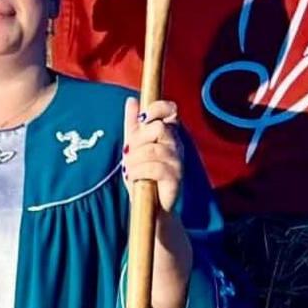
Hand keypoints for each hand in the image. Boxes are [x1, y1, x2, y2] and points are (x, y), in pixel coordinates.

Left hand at [122, 97, 182, 213]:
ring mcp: (178, 161)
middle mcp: (176, 145)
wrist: (148, 207)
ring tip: (130, 170)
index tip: (142, 119)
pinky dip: (138, 171)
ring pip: (153, 150)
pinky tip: (133, 178)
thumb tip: (132, 101)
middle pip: (158, 128)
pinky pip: (154, 167)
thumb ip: (133, 124)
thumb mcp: (133, 147)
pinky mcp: (175, 178)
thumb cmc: (142, 175)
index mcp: (169, 133)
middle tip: (130, 154)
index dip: (157, 109)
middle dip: (138, 141)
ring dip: (134, 160)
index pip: (170, 110)